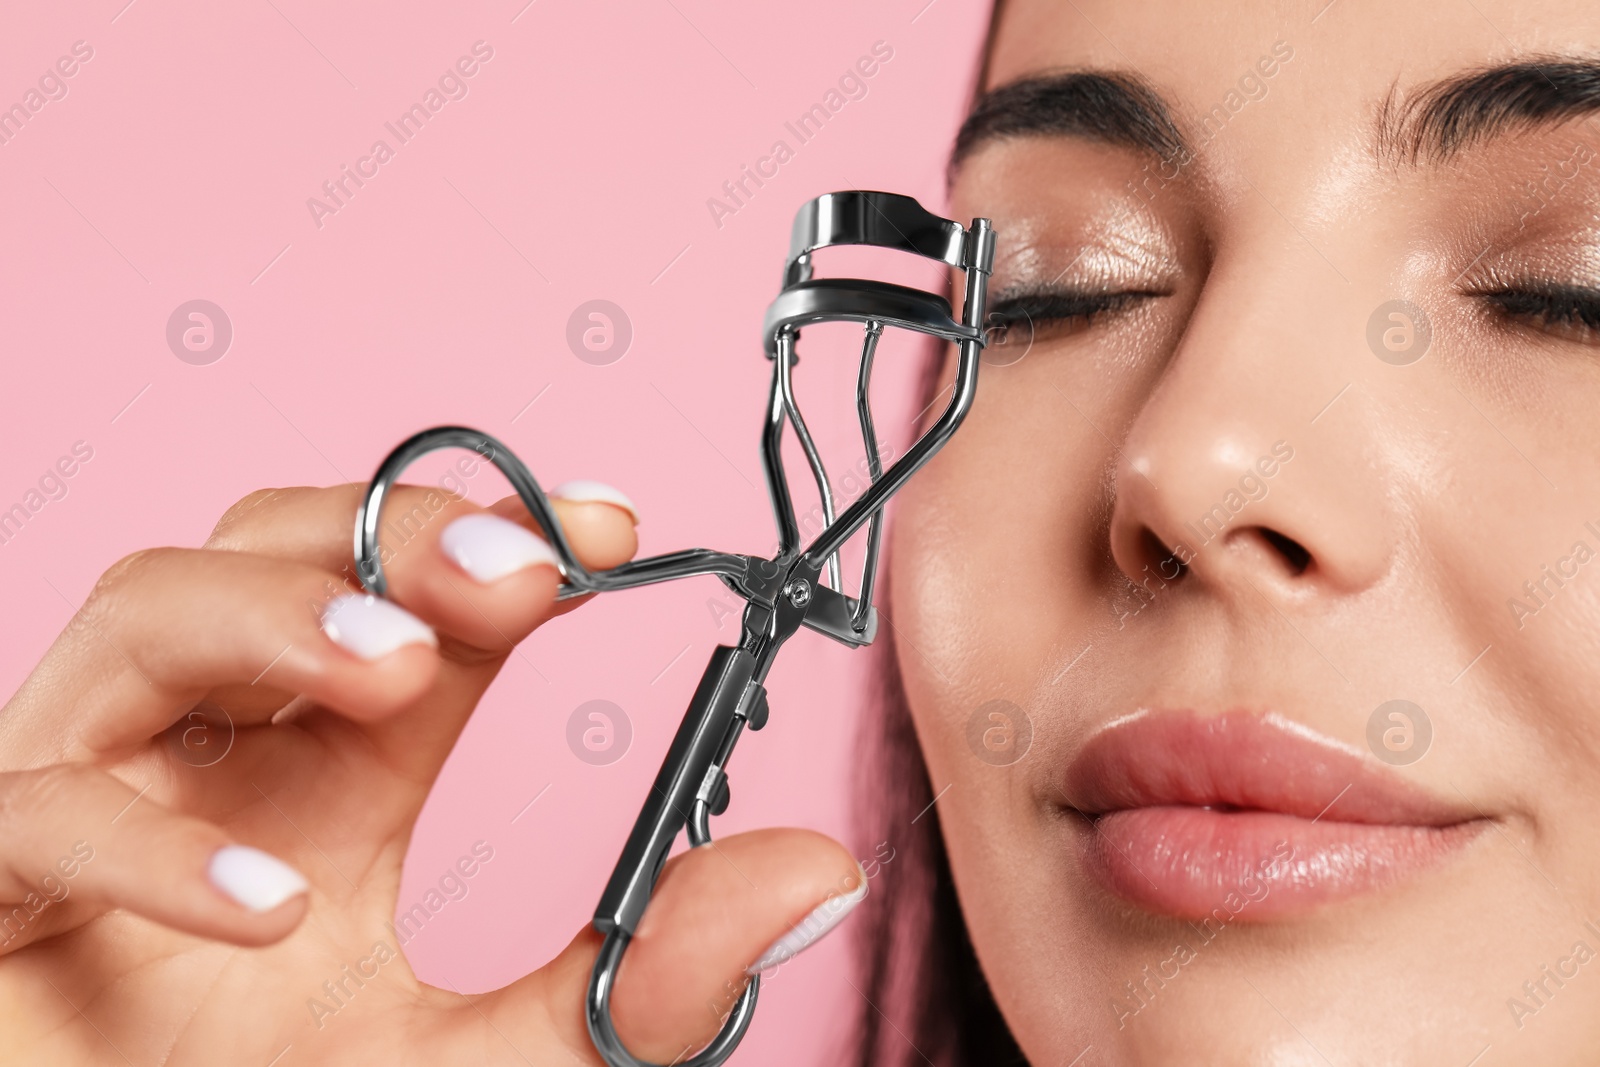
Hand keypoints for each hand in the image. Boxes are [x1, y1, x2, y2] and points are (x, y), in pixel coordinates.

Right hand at [0, 483, 861, 1064]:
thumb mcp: (506, 1058)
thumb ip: (647, 974)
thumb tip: (820, 867)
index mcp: (332, 775)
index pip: (413, 598)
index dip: (502, 537)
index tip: (614, 529)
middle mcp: (214, 759)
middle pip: (269, 549)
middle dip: (389, 533)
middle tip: (519, 574)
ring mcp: (92, 808)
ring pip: (138, 615)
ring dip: (271, 614)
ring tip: (398, 669)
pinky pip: (30, 817)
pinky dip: (142, 843)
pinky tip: (273, 906)